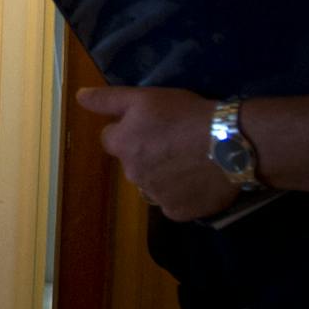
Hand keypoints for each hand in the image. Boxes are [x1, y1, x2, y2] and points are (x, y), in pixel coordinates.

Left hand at [76, 86, 237, 221]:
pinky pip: (173, 202)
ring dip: (163, 175)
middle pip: (133, 162)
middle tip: (175, 141)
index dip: (129, 130)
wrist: (229, 144)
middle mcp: (133, 174)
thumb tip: (78, 97)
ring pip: (152, 184)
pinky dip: (182, 194)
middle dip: (146, 153)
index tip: (151, 124)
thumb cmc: (186, 115)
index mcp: (122, 145)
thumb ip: (108, 99)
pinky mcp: (177, 212)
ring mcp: (155, 196)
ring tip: (190, 161)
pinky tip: (199, 180)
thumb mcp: (145, 97)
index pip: (111, 139)